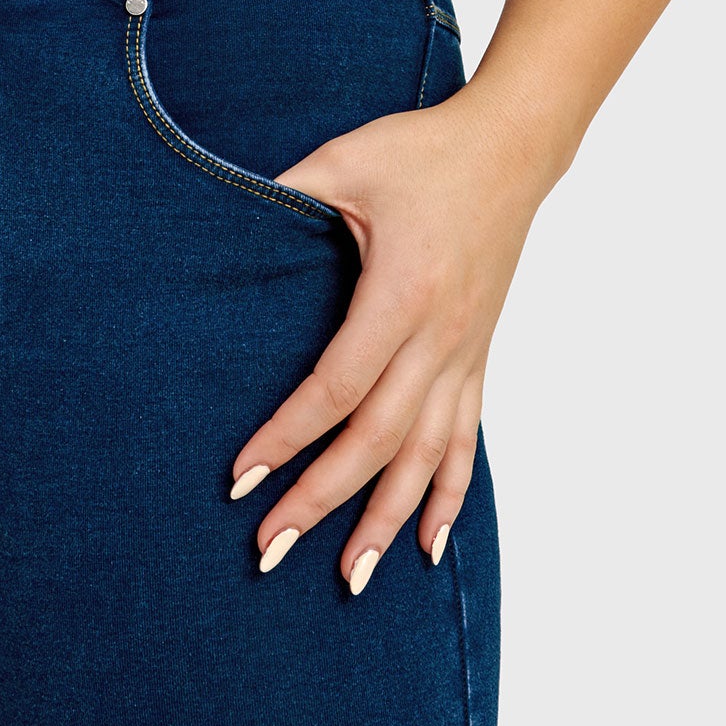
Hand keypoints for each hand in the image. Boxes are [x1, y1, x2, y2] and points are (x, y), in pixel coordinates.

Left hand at [230, 89, 544, 593]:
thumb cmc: (422, 150)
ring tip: (351, 577)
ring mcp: (465, 353)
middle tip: (270, 550)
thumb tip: (214, 217)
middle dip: (323, 500)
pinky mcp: (477, 358)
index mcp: (403, 292)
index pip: (337, 386)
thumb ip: (284, 195)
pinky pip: (465, 441)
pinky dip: (448, 497)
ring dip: (387, 520)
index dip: (288, 436)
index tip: (241, 478)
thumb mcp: (343, 161)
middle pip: (378, 439)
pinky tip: (428, 545)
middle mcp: (441, 336)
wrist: (511, 148)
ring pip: (426, 456)